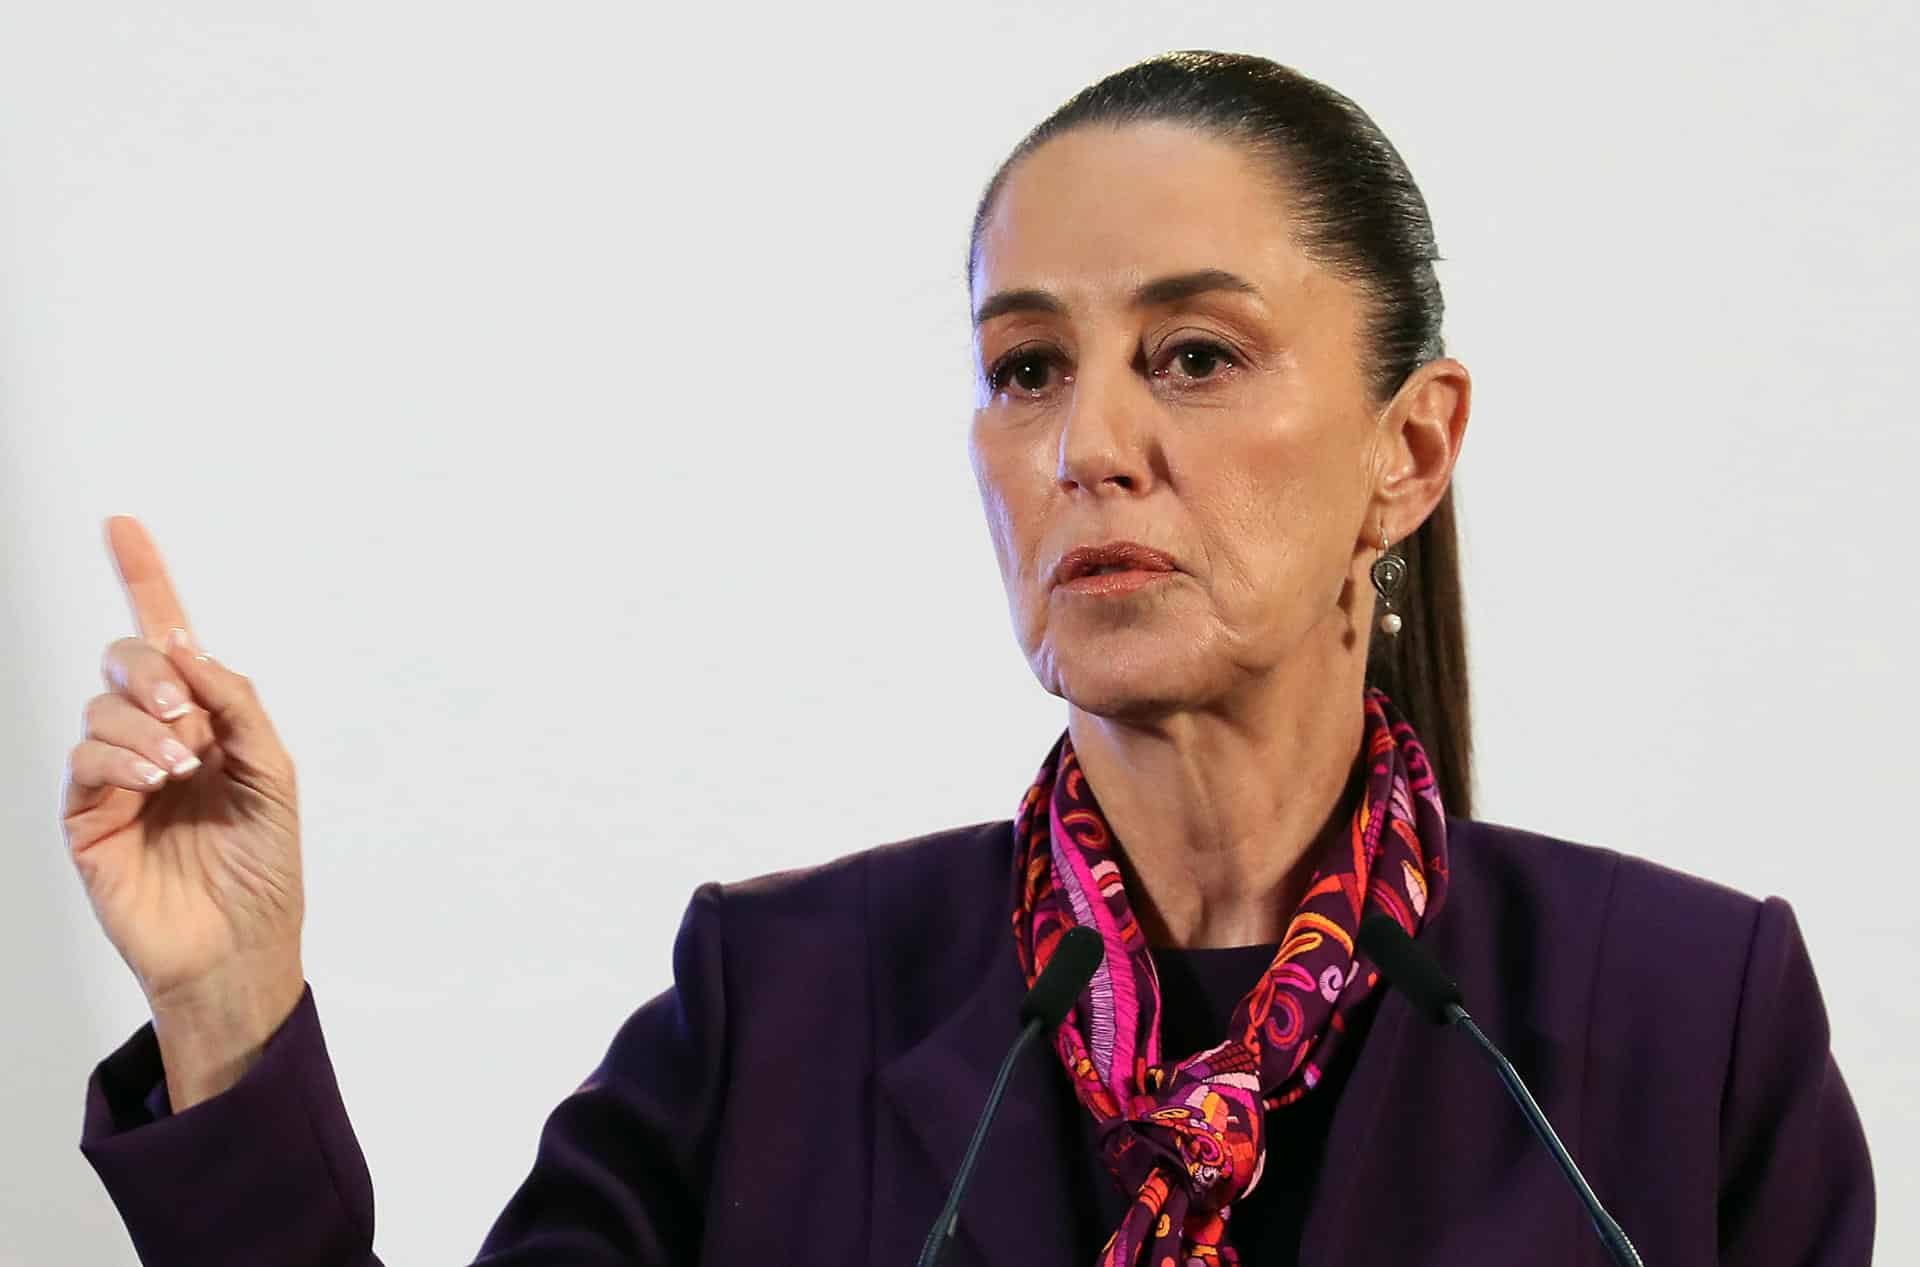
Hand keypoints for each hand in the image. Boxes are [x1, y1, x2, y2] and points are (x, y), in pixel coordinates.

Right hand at [62, 515, 304, 1106]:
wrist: (240, 945)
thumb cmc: (262, 867)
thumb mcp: (273, 773)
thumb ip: (236, 704)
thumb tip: (188, 647)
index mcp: (204, 722)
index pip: (168, 642)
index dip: (146, 580)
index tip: (126, 525)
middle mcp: (155, 738)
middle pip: (126, 662)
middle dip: (154, 669)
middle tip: (187, 709)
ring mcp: (116, 777)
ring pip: (104, 709)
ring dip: (145, 724)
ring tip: (181, 766)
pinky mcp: (87, 817)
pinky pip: (85, 760)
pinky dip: (119, 759)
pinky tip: (152, 780)